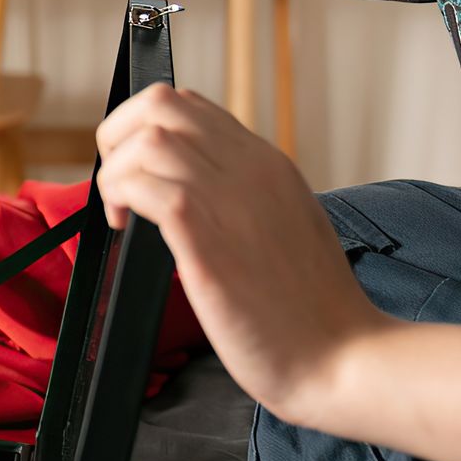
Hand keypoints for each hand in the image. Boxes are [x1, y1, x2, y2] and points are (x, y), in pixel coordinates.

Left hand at [95, 85, 395, 425]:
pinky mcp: (205, 234)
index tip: (139, 172)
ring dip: (116, 170)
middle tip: (119, 184)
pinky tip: (126, 228)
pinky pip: (143, 183)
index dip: (148, 130)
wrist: (343, 356)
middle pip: (162, 103)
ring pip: (148, 136)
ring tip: (122, 212)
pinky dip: (119, 197)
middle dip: (119, 134)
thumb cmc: (313, 312)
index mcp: (269, 165)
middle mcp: (250, 169)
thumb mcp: (288, 230)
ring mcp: (229, 197)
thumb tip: (198, 195)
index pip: (193, 107)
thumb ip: (248, 201)